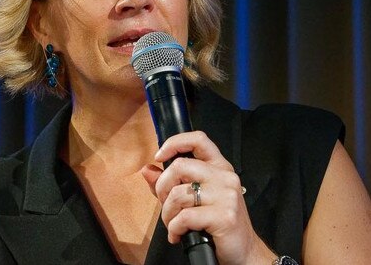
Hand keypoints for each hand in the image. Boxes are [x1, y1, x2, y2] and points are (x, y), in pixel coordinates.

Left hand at [141, 131, 275, 264]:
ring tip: (173, 224)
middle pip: (180, 166)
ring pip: (179, 194)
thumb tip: (147, 170)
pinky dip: (174, 228)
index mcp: (218, 167)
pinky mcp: (224, 216)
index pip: (198, 140)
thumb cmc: (216, 223)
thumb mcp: (193, 199)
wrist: (243, 251)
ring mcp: (227, 195)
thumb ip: (170, 183)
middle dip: (162, 187)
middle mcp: (225, 177)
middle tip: (165, 204)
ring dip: (168, 213)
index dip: (174, 143)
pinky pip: (185, 217)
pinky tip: (178, 235)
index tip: (159, 157)